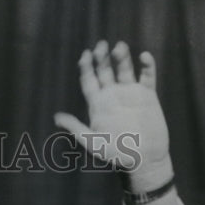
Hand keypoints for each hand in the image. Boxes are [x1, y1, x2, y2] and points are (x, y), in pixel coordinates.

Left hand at [54, 40, 172, 193]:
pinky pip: (147, 75)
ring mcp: (130, 93)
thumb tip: (57, 118)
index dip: (86, 66)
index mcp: (98, 104)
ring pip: (124, 68)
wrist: (143, 159)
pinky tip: (143, 56)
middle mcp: (113, 96)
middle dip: (102, 57)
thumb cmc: (115, 155)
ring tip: (119, 47)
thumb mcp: (92, 143)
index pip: (89, 80)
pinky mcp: (147, 95)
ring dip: (122, 57)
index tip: (86, 54)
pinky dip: (147, 64)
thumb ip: (76, 128)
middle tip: (101, 45)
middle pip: (105, 70)